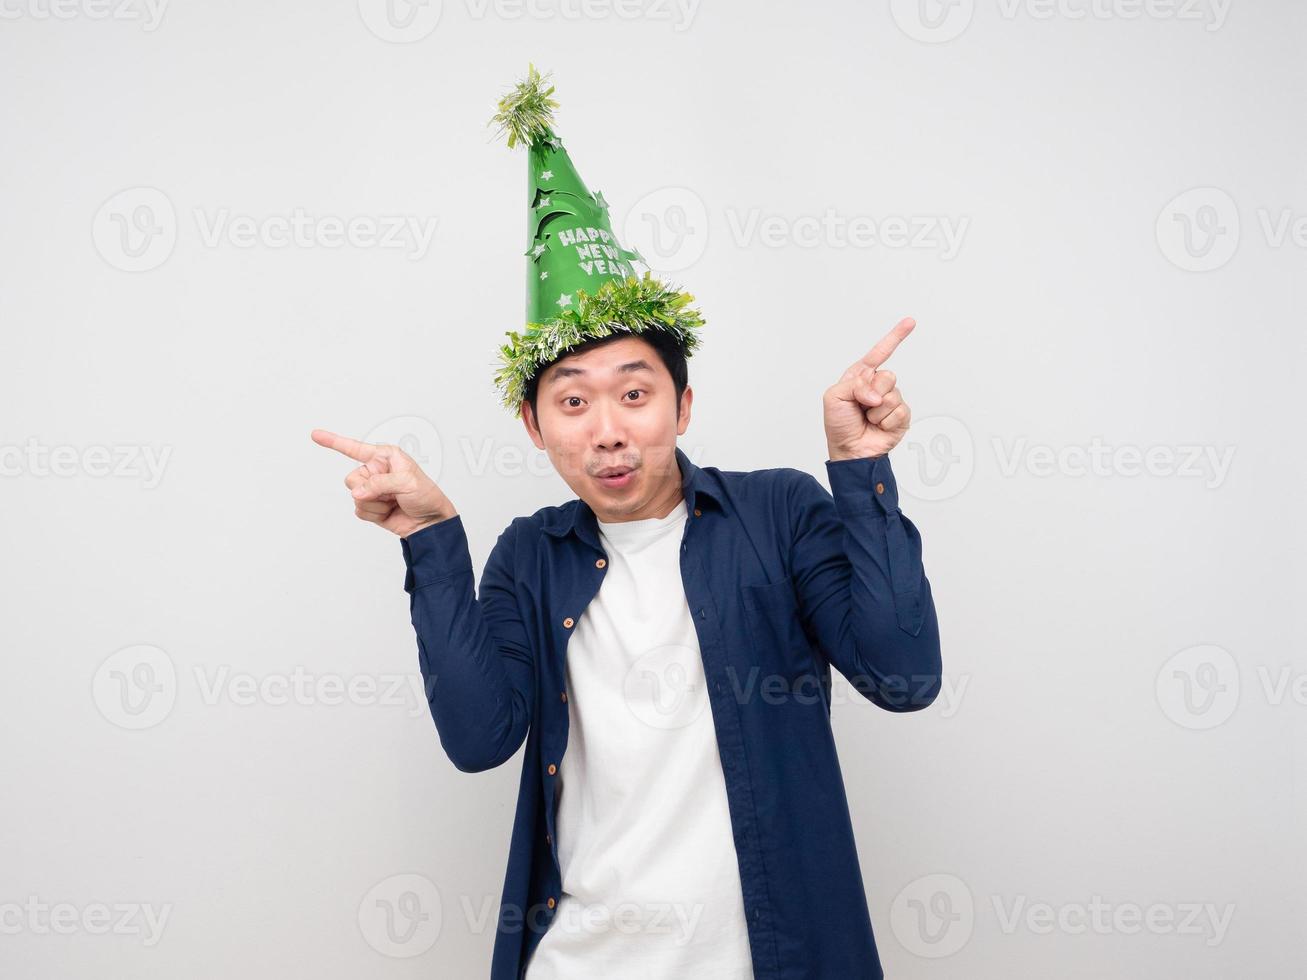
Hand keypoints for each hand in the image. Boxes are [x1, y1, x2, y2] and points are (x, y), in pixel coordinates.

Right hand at [311, 429, 456, 537]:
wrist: (430, 522)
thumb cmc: (425, 496)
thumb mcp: (408, 483)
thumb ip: (380, 484)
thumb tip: (356, 493)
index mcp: (385, 457)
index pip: (355, 448)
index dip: (334, 441)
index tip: (315, 434)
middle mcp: (375, 470)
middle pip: (352, 479)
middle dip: (371, 489)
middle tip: (392, 493)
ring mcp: (371, 489)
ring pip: (355, 496)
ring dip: (375, 503)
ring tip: (394, 502)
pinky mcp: (369, 506)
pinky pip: (359, 510)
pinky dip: (375, 514)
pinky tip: (389, 512)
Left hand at [823, 317, 915, 460]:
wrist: (850, 451)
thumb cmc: (839, 425)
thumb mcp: (834, 397)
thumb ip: (854, 384)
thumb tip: (878, 394)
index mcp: (861, 377)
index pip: (879, 353)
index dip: (895, 337)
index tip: (910, 322)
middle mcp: (877, 386)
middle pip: (888, 375)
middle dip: (872, 392)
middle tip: (862, 406)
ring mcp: (890, 401)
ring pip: (893, 394)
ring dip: (877, 410)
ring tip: (868, 419)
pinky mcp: (901, 417)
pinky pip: (900, 411)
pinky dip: (886, 421)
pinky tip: (878, 427)